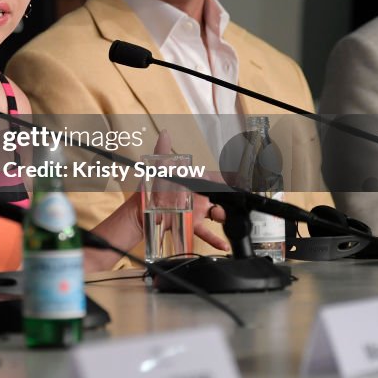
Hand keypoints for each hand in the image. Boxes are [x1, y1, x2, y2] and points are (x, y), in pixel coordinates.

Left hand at [151, 129, 229, 251]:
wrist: (140, 213)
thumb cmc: (150, 190)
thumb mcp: (158, 169)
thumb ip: (161, 151)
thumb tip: (164, 133)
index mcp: (193, 182)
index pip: (214, 179)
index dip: (226, 180)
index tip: (237, 180)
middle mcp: (198, 197)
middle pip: (222, 198)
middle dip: (229, 200)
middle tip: (229, 202)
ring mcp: (197, 211)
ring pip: (218, 214)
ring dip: (224, 216)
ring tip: (221, 217)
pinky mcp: (193, 225)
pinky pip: (208, 234)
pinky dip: (216, 239)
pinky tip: (223, 243)